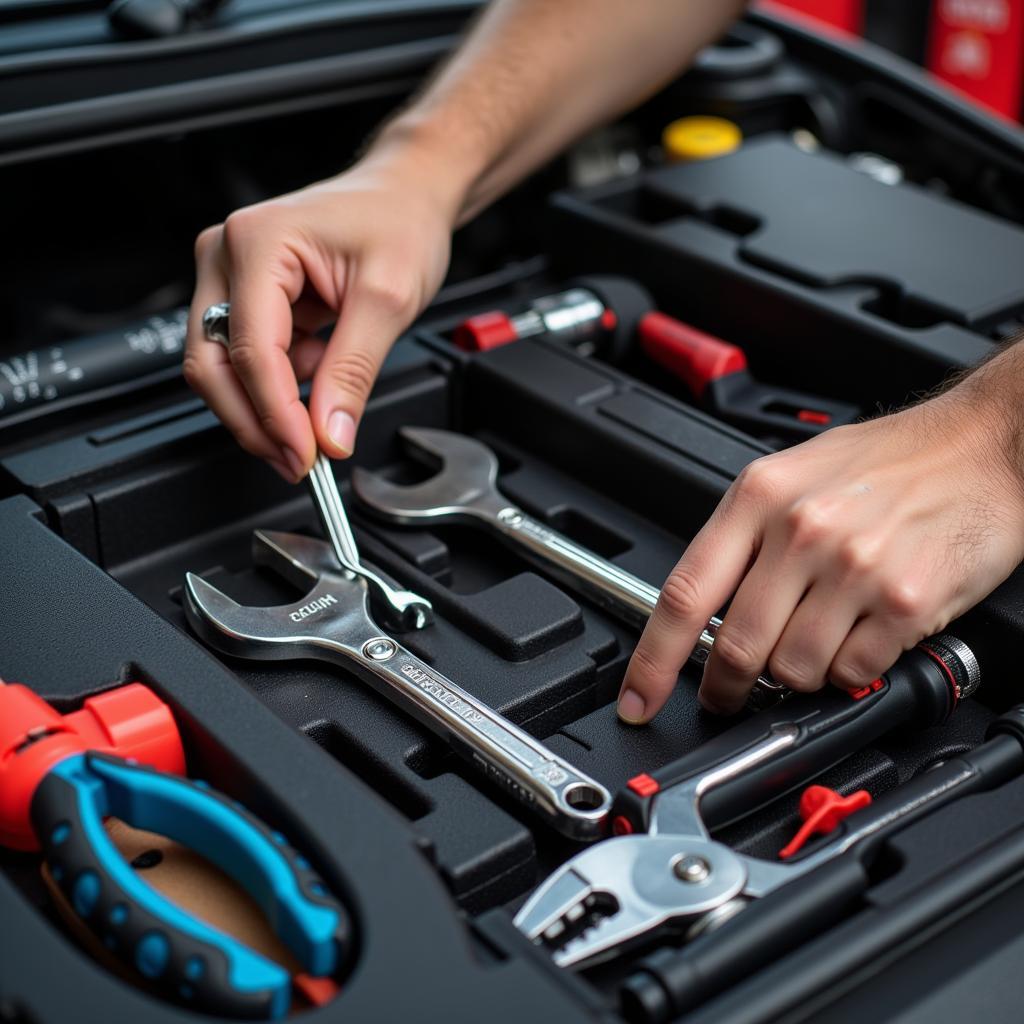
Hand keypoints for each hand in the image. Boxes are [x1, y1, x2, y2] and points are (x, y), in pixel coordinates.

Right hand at [184, 142, 458, 480]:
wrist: (404, 196)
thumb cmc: (398, 222)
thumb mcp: (389, 299)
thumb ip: (353, 372)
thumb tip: (330, 434)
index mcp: (258, 243)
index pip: (248, 350)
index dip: (274, 414)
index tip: (305, 454)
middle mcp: (227, 255)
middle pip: (212, 364)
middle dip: (255, 422)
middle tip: (299, 460)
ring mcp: (228, 276)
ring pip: (222, 368)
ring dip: (268, 405)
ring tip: (325, 402)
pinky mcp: (244, 297)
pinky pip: (245, 359)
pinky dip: (280, 384)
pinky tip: (318, 370)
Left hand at [618, 386, 1023, 720]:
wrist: (984, 445)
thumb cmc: (890, 459)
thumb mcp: (793, 473)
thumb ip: (745, 534)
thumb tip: (707, 603)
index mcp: (759, 496)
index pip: (685, 593)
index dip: (653, 659)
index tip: (638, 696)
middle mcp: (801, 530)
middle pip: (736, 647)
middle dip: (727, 686)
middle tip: (731, 691)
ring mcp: (854, 568)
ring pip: (793, 670)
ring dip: (798, 674)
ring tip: (819, 640)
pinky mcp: (905, 600)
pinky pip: (852, 671)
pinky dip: (849, 670)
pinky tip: (862, 635)